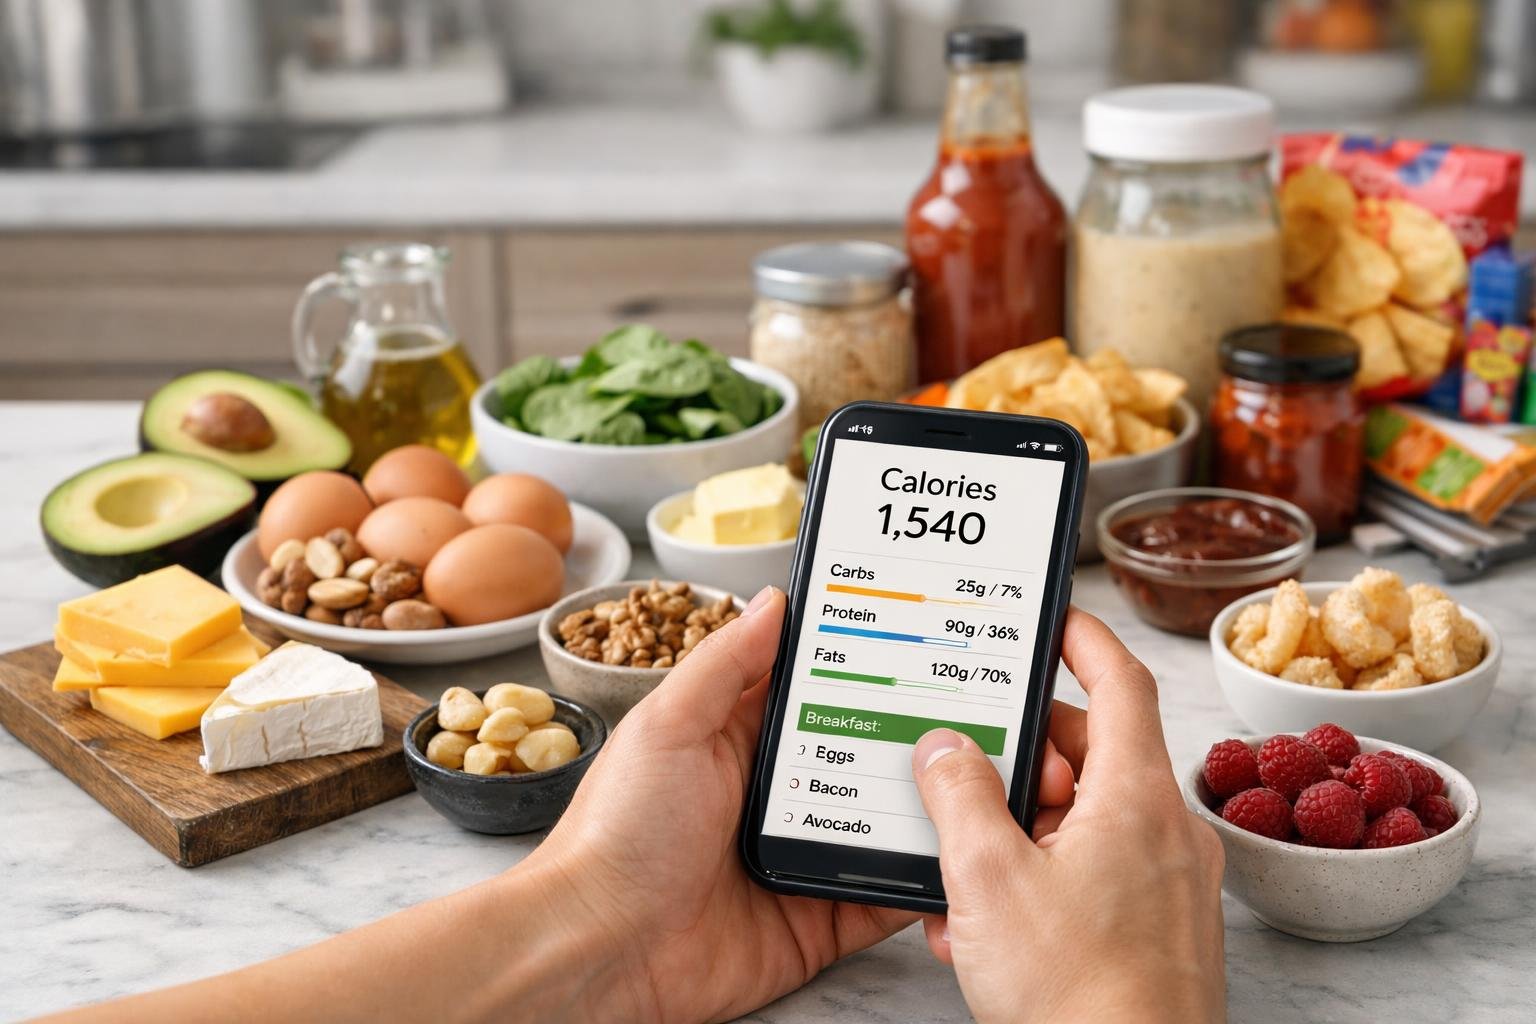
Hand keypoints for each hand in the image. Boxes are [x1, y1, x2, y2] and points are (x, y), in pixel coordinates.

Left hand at [525, 586, 1078, 1021]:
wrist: (602, 950)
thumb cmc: (617, 834)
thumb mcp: (668, 726)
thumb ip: (726, 665)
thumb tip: (775, 602)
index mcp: (739, 739)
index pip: (817, 689)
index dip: (864, 662)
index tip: (922, 633)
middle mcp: (777, 794)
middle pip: (865, 753)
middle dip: (915, 734)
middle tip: (978, 703)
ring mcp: (803, 856)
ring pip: (889, 823)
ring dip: (930, 806)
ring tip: (988, 774)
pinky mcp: (820, 918)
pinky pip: (888, 897)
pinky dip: (925, 882)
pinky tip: (961, 854)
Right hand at [910, 609, 1226, 1023]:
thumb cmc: (1081, 998)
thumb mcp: (988, 880)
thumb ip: (959, 797)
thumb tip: (945, 748)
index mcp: (1138, 799)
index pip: (1120, 683)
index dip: (1083, 640)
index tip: (1051, 622)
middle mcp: (1167, 833)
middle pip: (1095, 756)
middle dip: (1025, 760)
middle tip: (967, 774)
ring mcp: (1168, 886)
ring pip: (1089, 821)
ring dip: (1024, 830)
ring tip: (966, 870)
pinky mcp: (1158, 931)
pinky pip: (1097, 875)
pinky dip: (1044, 878)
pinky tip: (987, 923)